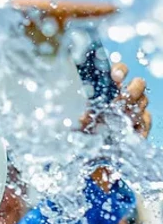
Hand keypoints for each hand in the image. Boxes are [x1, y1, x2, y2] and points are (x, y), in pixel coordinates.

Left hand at [82, 63, 150, 191]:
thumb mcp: (75, 122)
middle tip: (122, 100)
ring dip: (134, 109)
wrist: (92, 152)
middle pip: (138, 84)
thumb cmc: (81, 130)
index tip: (115, 77)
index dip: (119, 71)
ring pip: (143, 100)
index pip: (118, 70)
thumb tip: (79, 118)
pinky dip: (140, 125)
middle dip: (132, 91)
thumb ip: (78, 117)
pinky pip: (147, 119)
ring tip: (121, 120)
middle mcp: (122, 94)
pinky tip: (130, 132)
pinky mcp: (141, 122)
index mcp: (106, 87)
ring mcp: (134, 107)